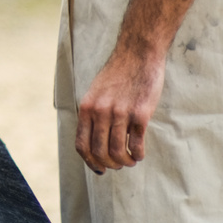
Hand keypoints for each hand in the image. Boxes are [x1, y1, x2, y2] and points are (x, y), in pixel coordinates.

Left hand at [75, 48, 165, 170]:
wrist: (137, 54)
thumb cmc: (117, 74)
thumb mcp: (95, 92)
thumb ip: (92, 114)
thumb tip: (93, 141)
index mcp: (86, 107)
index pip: (82, 145)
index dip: (90, 162)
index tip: (99, 168)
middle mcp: (100, 112)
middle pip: (100, 152)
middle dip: (110, 165)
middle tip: (119, 165)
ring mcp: (120, 113)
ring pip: (118, 152)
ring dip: (125, 162)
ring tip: (131, 160)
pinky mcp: (141, 114)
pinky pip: (137, 144)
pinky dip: (138, 154)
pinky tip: (140, 153)